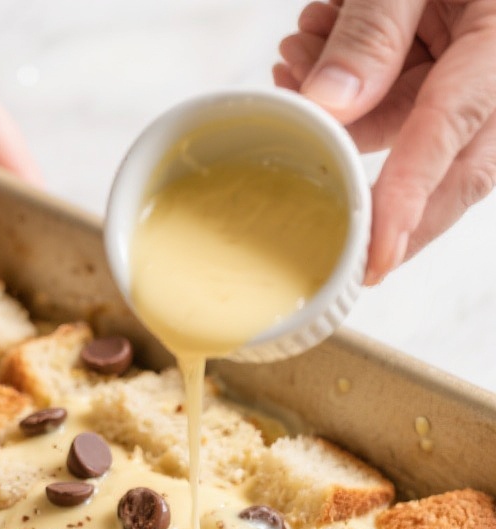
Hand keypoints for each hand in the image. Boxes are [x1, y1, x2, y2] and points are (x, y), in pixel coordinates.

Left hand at [274, 1, 495, 282]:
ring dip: (356, 121)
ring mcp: (489, 68)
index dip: (413, 197)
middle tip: (339, 241)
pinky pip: (418, 101)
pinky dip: (364, 89)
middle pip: (461, 167)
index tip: (379, 253)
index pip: (454, 129)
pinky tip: (318, 44)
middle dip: (392, 203)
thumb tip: (324, 109)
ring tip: (299, 57)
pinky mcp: (467, 65)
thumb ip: (372, 28)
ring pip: (430, 136)